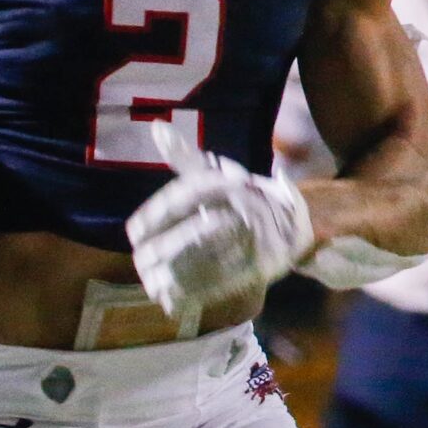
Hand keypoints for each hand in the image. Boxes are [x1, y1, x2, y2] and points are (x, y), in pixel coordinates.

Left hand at [125, 122, 313, 321]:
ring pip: (213, 258)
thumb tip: (156, 127)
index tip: (132, 232)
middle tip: (139, 262)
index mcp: (229, 181)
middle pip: (199, 230)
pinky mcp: (265, 264)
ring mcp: (258, 236)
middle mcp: (245, 206)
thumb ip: (184, 156)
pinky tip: (176, 300)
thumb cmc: (243, 194)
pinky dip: (200, 292)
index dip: (156, 214)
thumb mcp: (216, 171)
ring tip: (151, 284)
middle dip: (164, 250)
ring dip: (178, 275)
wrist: (296, 219)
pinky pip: (228, 280)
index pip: (187, 195)